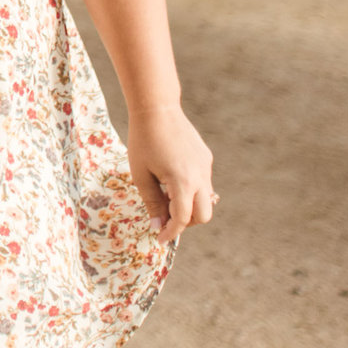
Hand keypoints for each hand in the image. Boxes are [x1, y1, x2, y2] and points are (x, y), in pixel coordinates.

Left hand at [126, 105, 214, 243]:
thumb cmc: (143, 141)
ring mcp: (205, 166)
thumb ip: (152, 203)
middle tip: (165, 218)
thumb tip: (157, 227)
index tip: (160, 239)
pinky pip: (203, 182)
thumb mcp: (141, 175)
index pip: (183, 218)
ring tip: (165, 195)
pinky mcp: (205, 158)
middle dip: (186, 223)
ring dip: (189, 205)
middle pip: (203, 215)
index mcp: (183, 182)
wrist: (157, 109)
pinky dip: (191, 190)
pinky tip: (171, 178)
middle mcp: (200, 176)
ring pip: (206, 199)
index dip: (171, 232)